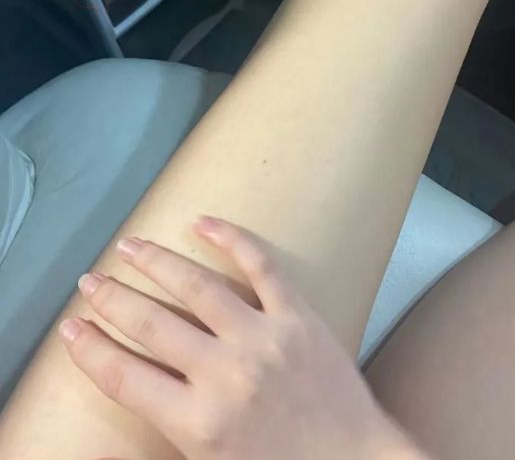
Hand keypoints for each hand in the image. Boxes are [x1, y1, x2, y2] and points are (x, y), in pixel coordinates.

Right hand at [59, 217, 419, 459]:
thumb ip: (156, 444)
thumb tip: (103, 434)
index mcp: (198, 422)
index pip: (125, 375)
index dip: (90, 349)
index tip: (71, 327)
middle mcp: (225, 374)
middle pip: (151, 324)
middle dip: (112, 299)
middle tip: (89, 281)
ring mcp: (263, 338)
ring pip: (197, 286)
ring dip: (157, 262)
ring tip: (130, 245)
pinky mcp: (297, 315)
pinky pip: (261, 266)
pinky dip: (232, 239)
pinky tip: (203, 222)